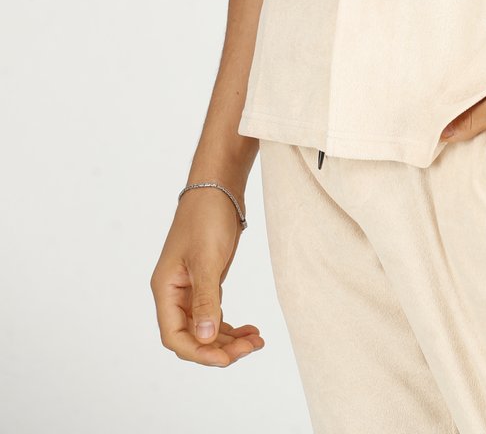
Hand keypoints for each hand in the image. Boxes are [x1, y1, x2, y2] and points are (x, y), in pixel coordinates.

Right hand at [150, 188, 264, 367]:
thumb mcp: (207, 259)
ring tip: (257, 341)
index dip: (199, 352)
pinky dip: (231, 326)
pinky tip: (250, 329)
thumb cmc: (207, 218)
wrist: (218, 188)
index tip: (228, 358)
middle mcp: (174, 293)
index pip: (175, 336)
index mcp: (166, 289)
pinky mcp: (206, 282)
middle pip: (192, 336)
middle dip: (220, 347)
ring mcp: (190, 288)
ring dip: (229, 339)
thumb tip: (204, 338)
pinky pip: (214, 314)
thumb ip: (206, 300)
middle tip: (252, 347)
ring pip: (205, 328)